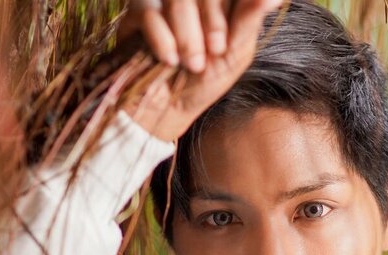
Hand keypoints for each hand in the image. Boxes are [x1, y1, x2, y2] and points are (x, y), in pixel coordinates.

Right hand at [120, 0, 283, 140]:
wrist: (166, 111)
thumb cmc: (204, 82)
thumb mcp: (235, 53)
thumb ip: (250, 18)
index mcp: (219, 1)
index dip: (224, 12)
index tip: (226, 42)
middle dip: (212, 21)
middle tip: (214, 52)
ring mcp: (163, 1)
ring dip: (188, 34)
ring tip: (192, 64)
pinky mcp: (137, 14)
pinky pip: (148, 10)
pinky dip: (162, 37)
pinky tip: (168, 60)